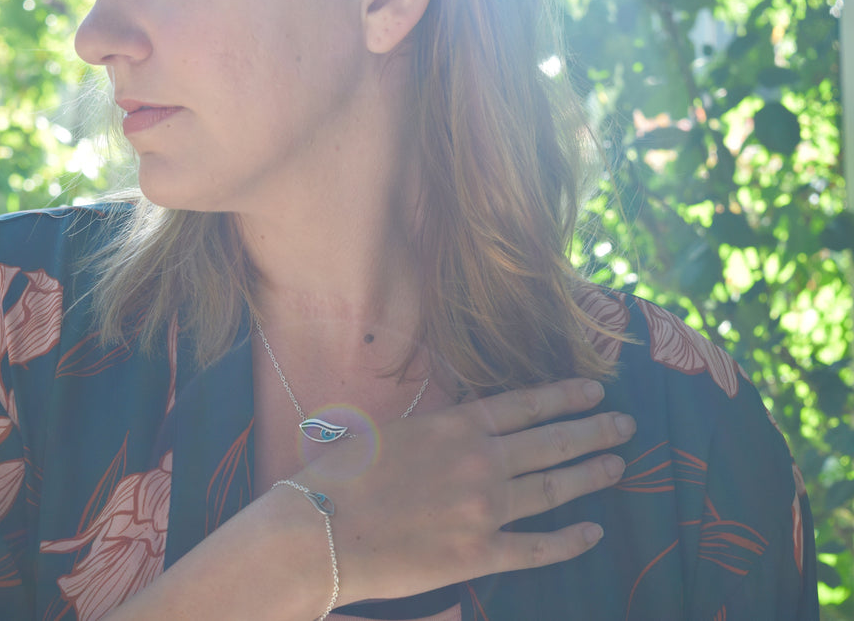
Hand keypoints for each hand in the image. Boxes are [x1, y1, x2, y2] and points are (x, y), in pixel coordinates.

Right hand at [289, 378, 634, 605]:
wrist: (320, 530)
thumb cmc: (340, 477)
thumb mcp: (388, 431)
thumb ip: (432, 429)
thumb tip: (455, 428)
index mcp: (456, 426)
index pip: (526, 405)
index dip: (565, 397)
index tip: (594, 391)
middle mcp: (481, 462)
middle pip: (552, 442)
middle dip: (593, 431)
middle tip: (625, 425)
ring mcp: (485, 509)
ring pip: (554, 488)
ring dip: (591, 475)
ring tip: (618, 465)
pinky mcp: (479, 554)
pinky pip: (537, 547)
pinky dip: (569, 540)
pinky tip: (592, 533)